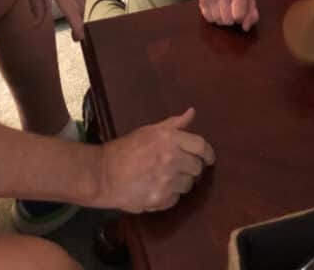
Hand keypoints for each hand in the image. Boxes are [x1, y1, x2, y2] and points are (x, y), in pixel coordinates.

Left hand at [11, 0, 86, 39]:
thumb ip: (36, 6)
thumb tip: (38, 25)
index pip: (70, 10)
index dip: (76, 26)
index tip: (78, 38)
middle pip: (79, 6)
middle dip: (78, 21)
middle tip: (75, 35)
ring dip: (79, 10)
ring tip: (75, 20)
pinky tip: (75, 3)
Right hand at [97, 108, 214, 212]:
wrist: (104, 174)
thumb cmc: (126, 149)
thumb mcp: (149, 131)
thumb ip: (174, 124)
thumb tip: (192, 112)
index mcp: (169, 139)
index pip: (201, 146)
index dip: (208, 153)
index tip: (209, 158)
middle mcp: (172, 159)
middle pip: (198, 167)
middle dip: (192, 167)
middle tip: (182, 167)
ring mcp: (167, 181)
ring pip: (189, 185)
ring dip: (182, 182)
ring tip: (167, 177)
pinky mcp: (161, 200)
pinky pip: (176, 198)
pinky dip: (170, 195)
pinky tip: (158, 188)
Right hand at [198, 0, 258, 30]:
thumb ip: (252, 14)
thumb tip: (245, 28)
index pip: (239, 15)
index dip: (241, 18)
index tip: (240, 12)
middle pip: (228, 20)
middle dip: (232, 20)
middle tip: (232, 11)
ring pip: (218, 20)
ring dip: (222, 19)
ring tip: (224, 9)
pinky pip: (208, 18)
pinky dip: (213, 17)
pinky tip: (216, 8)